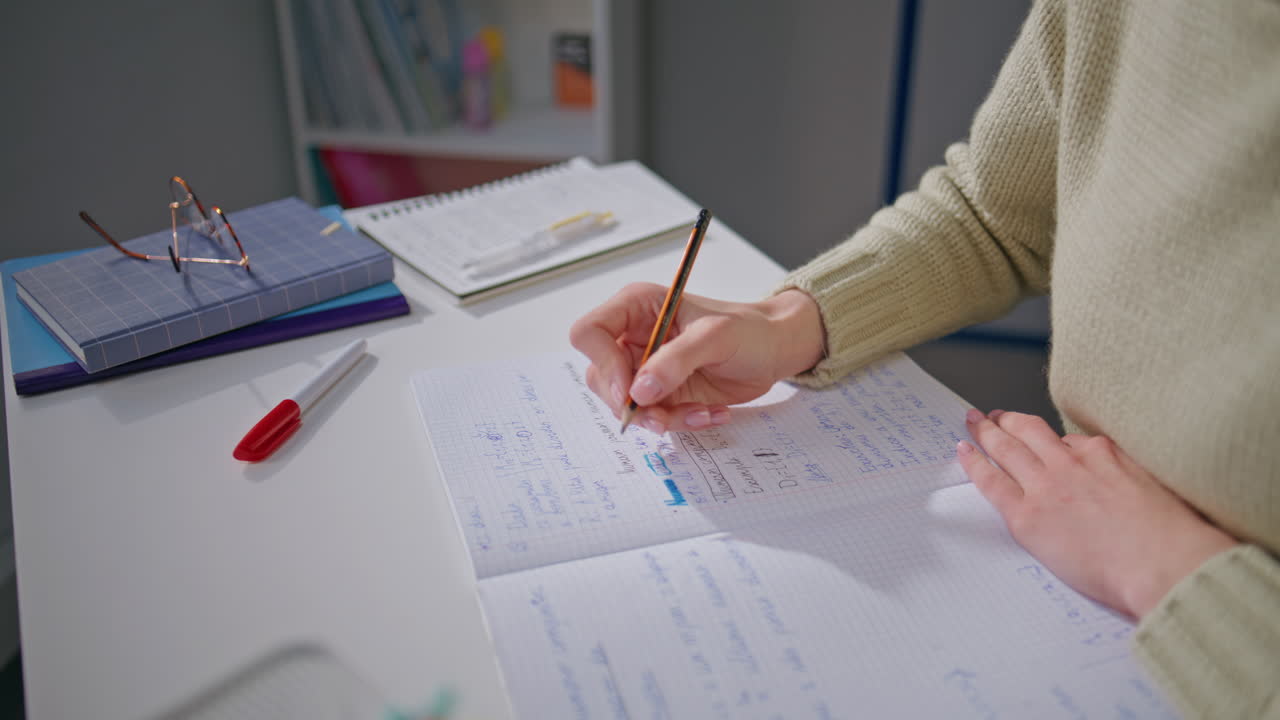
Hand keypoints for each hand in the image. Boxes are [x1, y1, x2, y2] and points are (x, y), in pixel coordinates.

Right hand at [569, 283, 824, 432]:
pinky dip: (679, 422)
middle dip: (632, 403)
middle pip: (600, 377)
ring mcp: (645, 368)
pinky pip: (653, 418)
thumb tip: (639, 391)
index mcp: (636, 308)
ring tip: (699, 414)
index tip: (631, 390)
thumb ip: (676, 360)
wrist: (773, 351)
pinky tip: (709, 414)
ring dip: (660, 418)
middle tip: (663, 416)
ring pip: (625, 404)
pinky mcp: (661, 394)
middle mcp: (633, 338)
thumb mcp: (716, 336)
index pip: (589, 332)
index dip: (602, 363)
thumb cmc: (748, 329)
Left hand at [958, 409, 1238, 618]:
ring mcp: (1046, 486)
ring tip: (972, 422)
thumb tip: (1111, 476)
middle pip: (1030, 432)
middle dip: (1008, 420)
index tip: (1041, 441)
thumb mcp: (1154, 487)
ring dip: (986, 431)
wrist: (1163, 564)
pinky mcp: (1028, 516)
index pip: (1069, 441)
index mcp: (1104, 454)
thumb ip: (1127, 474)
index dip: (1052, 443)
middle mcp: (1070, 462)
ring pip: (1006, 448)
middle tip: (992, 415)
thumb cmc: (1170, 538)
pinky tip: (962, 451)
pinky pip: (991, 482)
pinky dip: (973, 463)